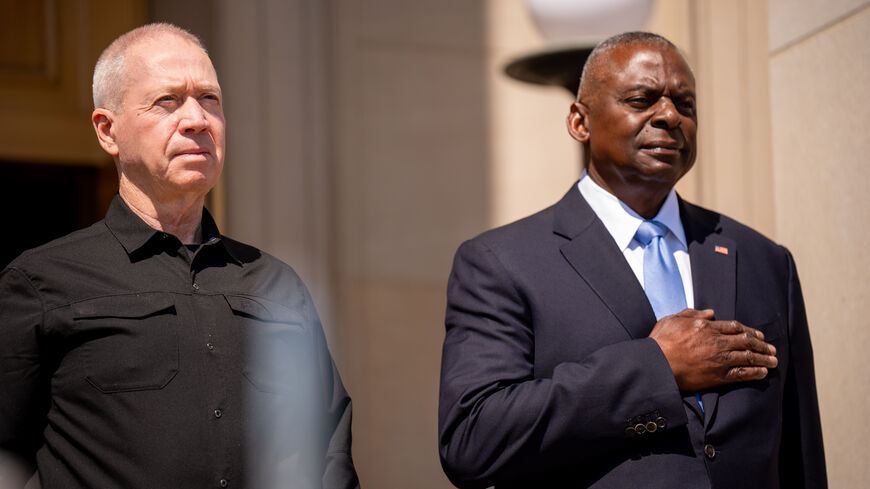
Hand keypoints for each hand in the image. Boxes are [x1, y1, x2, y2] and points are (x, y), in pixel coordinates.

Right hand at [649, 308, 777, 391]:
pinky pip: (742, 373)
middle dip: (761, 344)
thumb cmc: (660, 342)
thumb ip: (691, 314)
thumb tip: (710, 313)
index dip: (749, 330)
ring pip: (748, 356)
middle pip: (746, 340)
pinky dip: (755, 372)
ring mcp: (719, 359)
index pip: (734, 327)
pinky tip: (763, 372)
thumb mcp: (672, 320)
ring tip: (774, 360)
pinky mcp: (718, 376)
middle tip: (771, 348)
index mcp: (706, 327)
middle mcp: (716, 341)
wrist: (657, 365)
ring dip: (763, 358)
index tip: (758, 334)